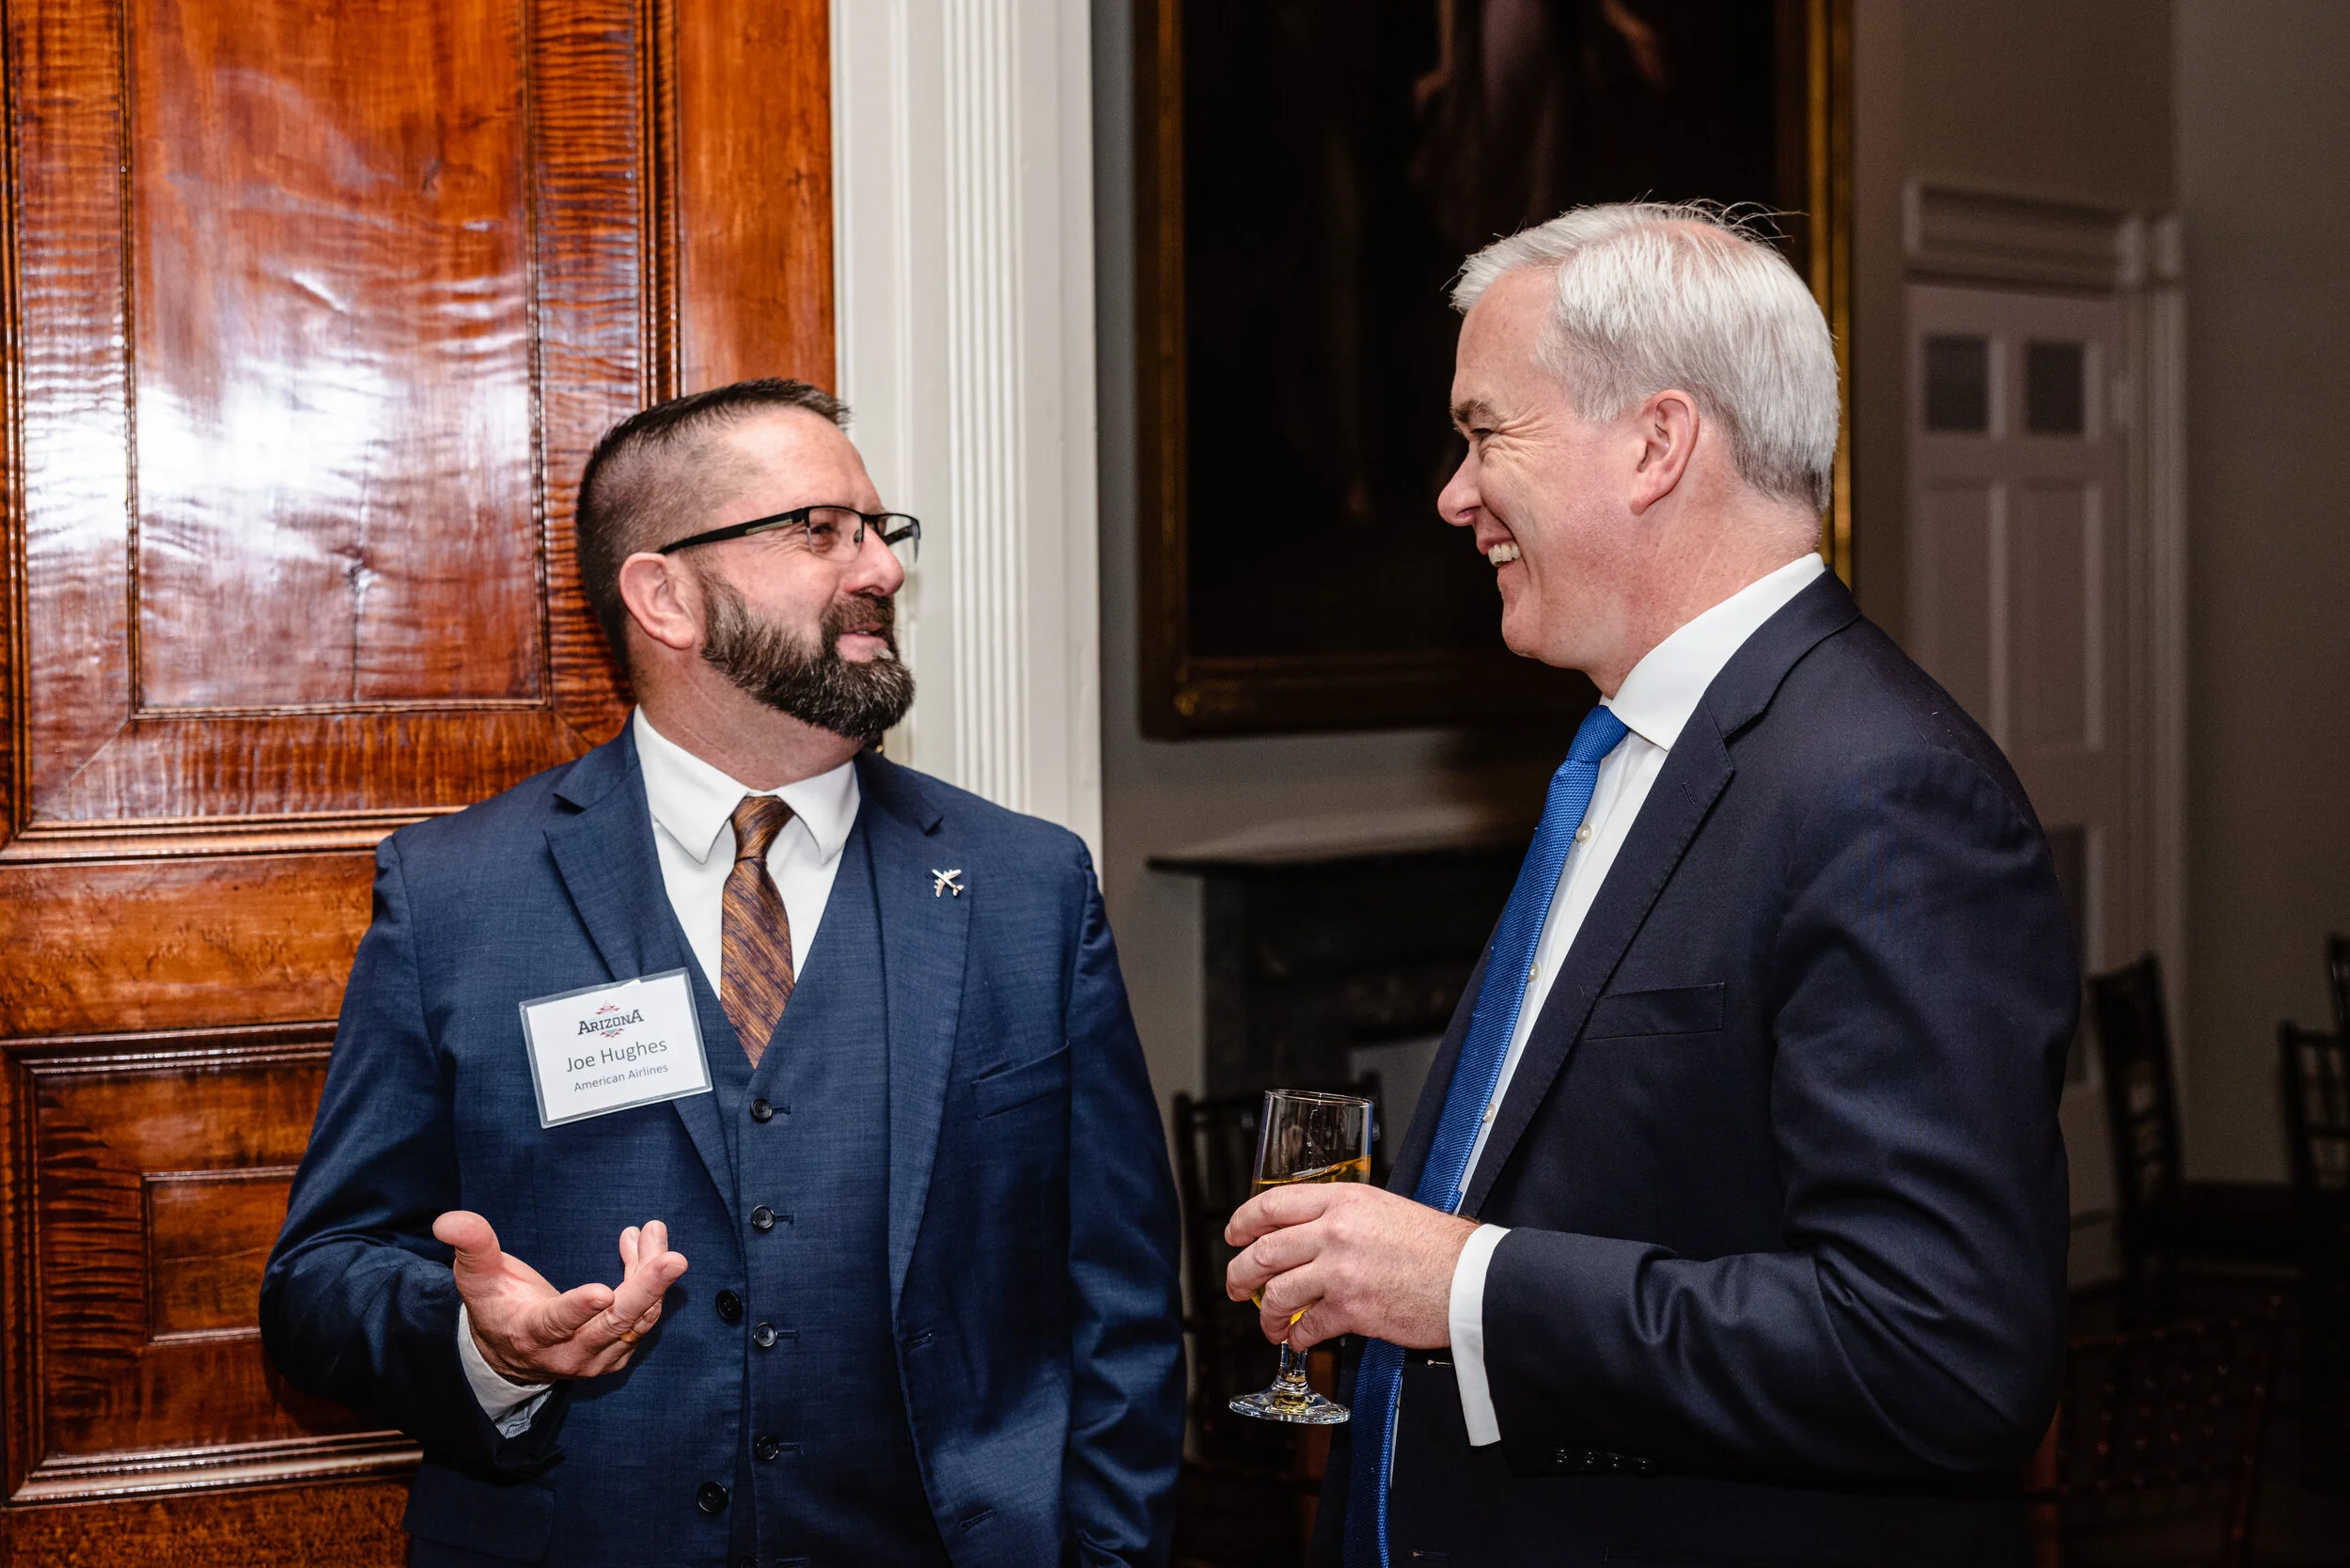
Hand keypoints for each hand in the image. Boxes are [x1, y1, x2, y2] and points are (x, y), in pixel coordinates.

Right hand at [432, 1210, 687, 1381]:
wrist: (512, 1351)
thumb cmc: (496, 1306)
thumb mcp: (477, 1277)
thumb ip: (471, 1247)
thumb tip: (448, 1220)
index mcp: (531, 1336)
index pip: (556, 1325)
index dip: (579, 1309)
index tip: (603, 1291)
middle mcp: (568, 1354)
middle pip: (613, 1324)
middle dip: (645, 1289)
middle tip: (673, 1258)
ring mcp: (597, 1357)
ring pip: (636, 1318)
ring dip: (650, 1275)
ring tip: (653, 1232)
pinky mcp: (618, 1352)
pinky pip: (643, 1318)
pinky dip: (648, 1282)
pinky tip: (642, 1246)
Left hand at [1224, 1183, 1475, 1352]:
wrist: (1471, 1278)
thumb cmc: (1437, 1247)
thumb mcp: (1384, 1209)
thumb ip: (1343, 1218)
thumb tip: (1309, 1235)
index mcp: (1343, 1200)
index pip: (1273, 1205)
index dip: (1243, 1222)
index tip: (1233, 1235)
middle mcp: (1336, 1231)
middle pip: (1264, 1251)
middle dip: (1240, 1273)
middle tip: (1235, 1286)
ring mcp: (1341, 1270)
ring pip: (1277, 1292)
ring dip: (1266, 1313)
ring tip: (1269, 1323)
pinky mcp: (1352, 1309)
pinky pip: (1306, 1325)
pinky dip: (1296, 1336)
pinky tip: (1299, 1338)